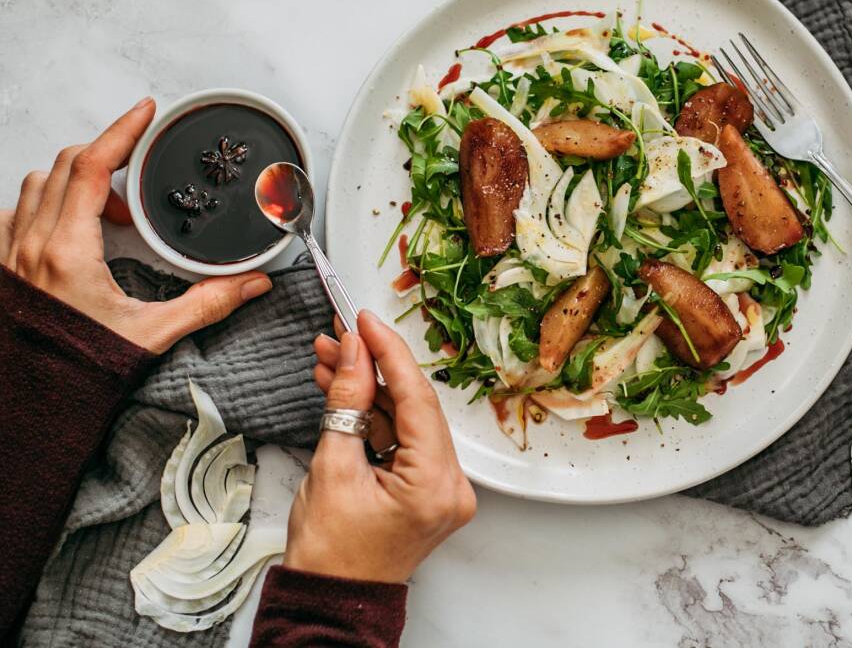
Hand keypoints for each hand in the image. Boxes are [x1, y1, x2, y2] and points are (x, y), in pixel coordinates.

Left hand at [0, 97, 273, 353]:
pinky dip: (43, 203)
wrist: (34, 402)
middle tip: (138, 170)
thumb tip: (252, 284)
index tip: (145, 112)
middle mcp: (31, 244)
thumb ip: (207, 304)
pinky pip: (14, 213)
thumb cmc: (81, 367)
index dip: (122, 131)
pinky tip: (65, 226)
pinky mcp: (3, 265)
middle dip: (105, 156)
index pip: (91, 167)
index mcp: (67, 251)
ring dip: (73, 180)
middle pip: (64, 165)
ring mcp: (10, 253)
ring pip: (36, 184)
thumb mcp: (152, 333)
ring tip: (109, 210)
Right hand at [284, 310, 475, 582]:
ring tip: (330, 358)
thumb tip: (352, 354)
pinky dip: (371, 416)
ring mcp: (441, 489)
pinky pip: (400, 439)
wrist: (329, 602)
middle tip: (341, 336)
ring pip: (404, 419)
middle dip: (372, 368)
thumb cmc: (330, 558)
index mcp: (436, 486)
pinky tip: (343, 390)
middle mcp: (450, 487)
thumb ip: (345, 404)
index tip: (364, 321)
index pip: (416, 399)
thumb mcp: (331, 469)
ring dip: (366, 390)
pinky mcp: (426, 489)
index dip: (388, 353)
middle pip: (413, 406)